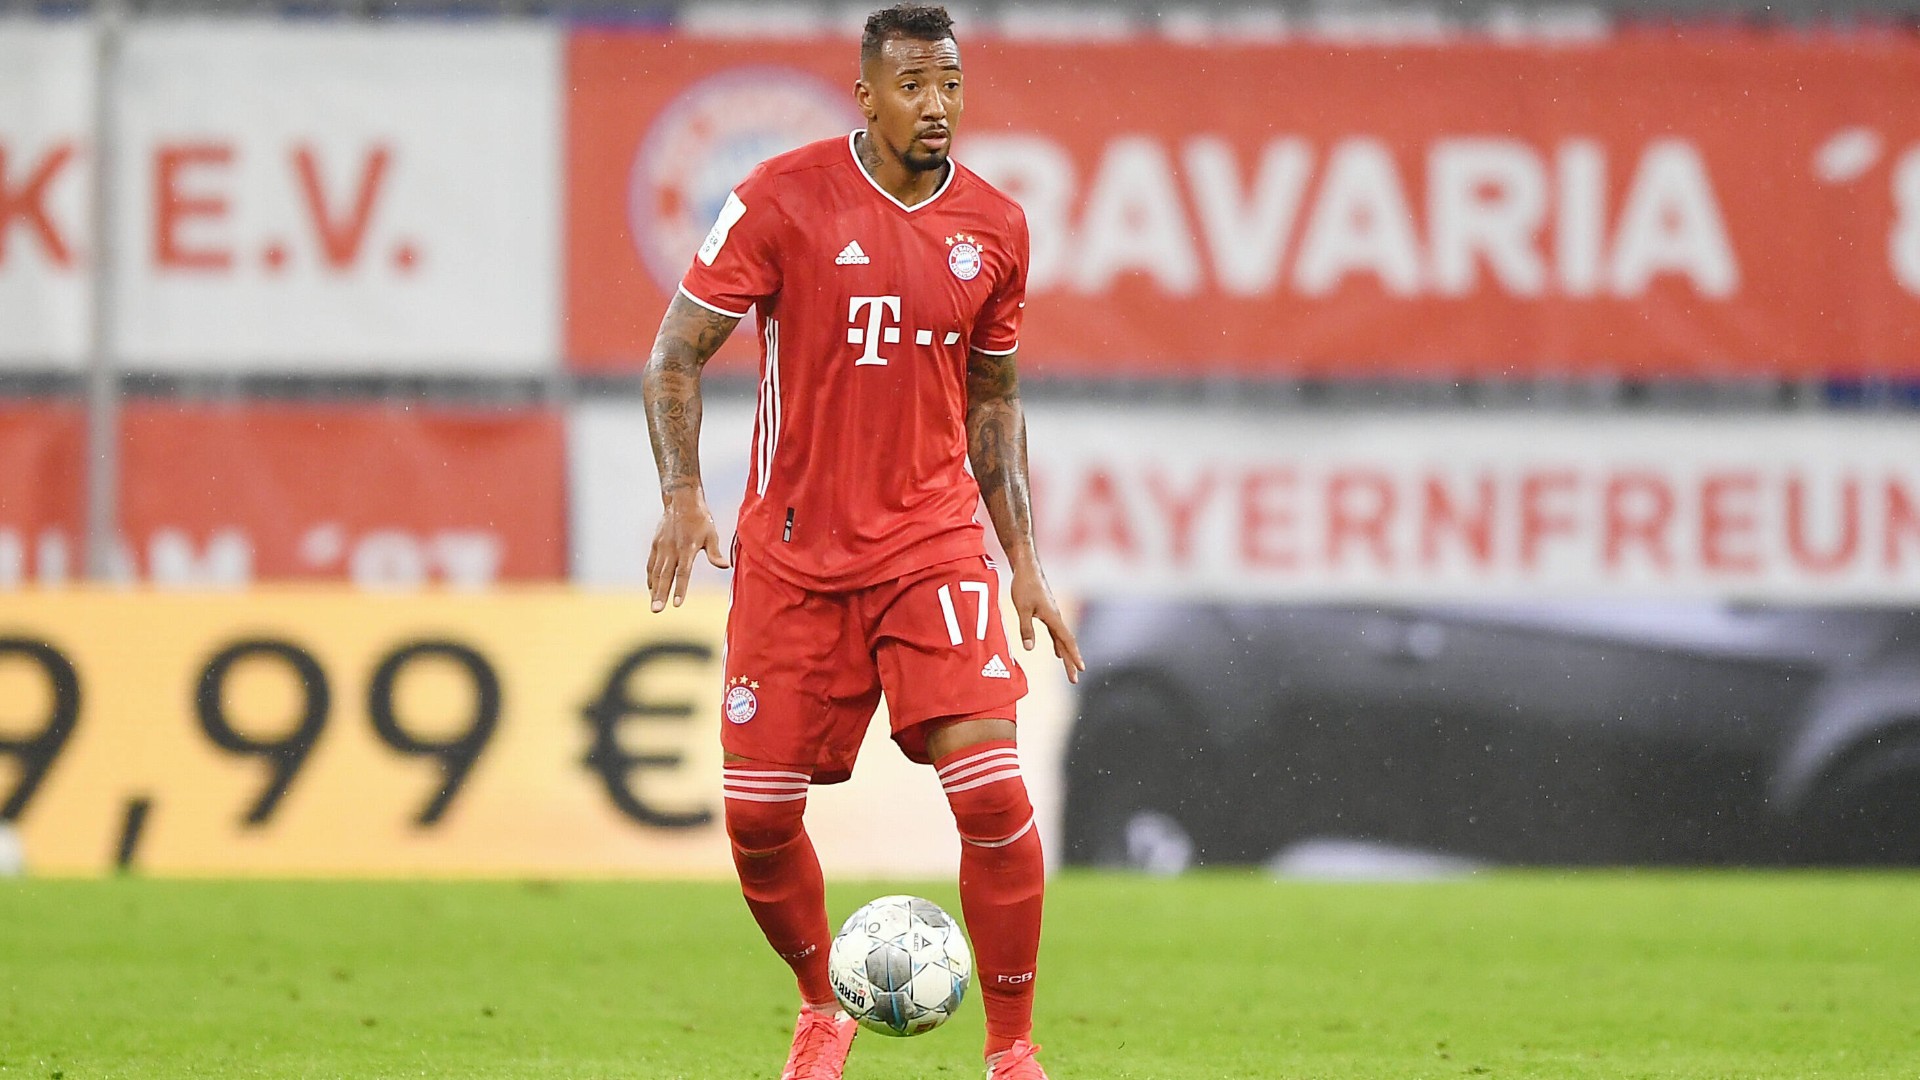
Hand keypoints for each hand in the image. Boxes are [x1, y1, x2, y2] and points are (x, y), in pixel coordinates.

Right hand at [647, 492, 730, 611]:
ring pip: (656, 572)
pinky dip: (651, 577)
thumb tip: (726, 566)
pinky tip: (651, 589)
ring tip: (654, 605)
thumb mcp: (711, 534)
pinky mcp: (656, 544)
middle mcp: (672, 549)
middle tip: (656, 610)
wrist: (681, 500)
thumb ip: (715, 552)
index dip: (680, 588)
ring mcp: (662, 547)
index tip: (677, 604)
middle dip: (661, 594)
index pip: (683, 572)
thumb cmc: (700, 518)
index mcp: (688, 548)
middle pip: (665, 575)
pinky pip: (651, 564)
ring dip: (654, 589)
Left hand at [1009, 563, 1084, 683]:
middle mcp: (1056, 617)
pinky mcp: (1047, 612)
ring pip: (1062, 638)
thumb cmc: (1024, 585)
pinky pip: (1056, 632)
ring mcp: (1052, 614)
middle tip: (1074, 680)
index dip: (1074, 656)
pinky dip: (1058, 644)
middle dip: (1071, 661)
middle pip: (1067, 643)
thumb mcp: (1022, 608)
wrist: (1026, 566)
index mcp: (1053, 617)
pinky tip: (1057, 652)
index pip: (1067, 640)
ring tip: (1070, 669)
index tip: (1081, 669)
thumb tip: (1029, 648)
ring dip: (1066, 654)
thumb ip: (1026, 628)